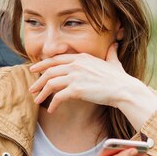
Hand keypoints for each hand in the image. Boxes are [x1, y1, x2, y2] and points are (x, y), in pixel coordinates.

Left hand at [29, 43, 156, 129]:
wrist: (124, 90)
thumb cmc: (120, 78)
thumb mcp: (113, 61)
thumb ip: (110, 53)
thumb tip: (114, 45)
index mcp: (81, 57)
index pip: (56, 59)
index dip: (42, 64)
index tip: (34, 69)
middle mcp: (76, 65)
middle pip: (49, 71)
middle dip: (38, 80)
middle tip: (32, 89)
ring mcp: (75, 76)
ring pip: (50, 83)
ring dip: (41, 93)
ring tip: (36, 100)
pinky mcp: (76, 90)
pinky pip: (58, 97)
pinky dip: (53, 104)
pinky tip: (51, 110)